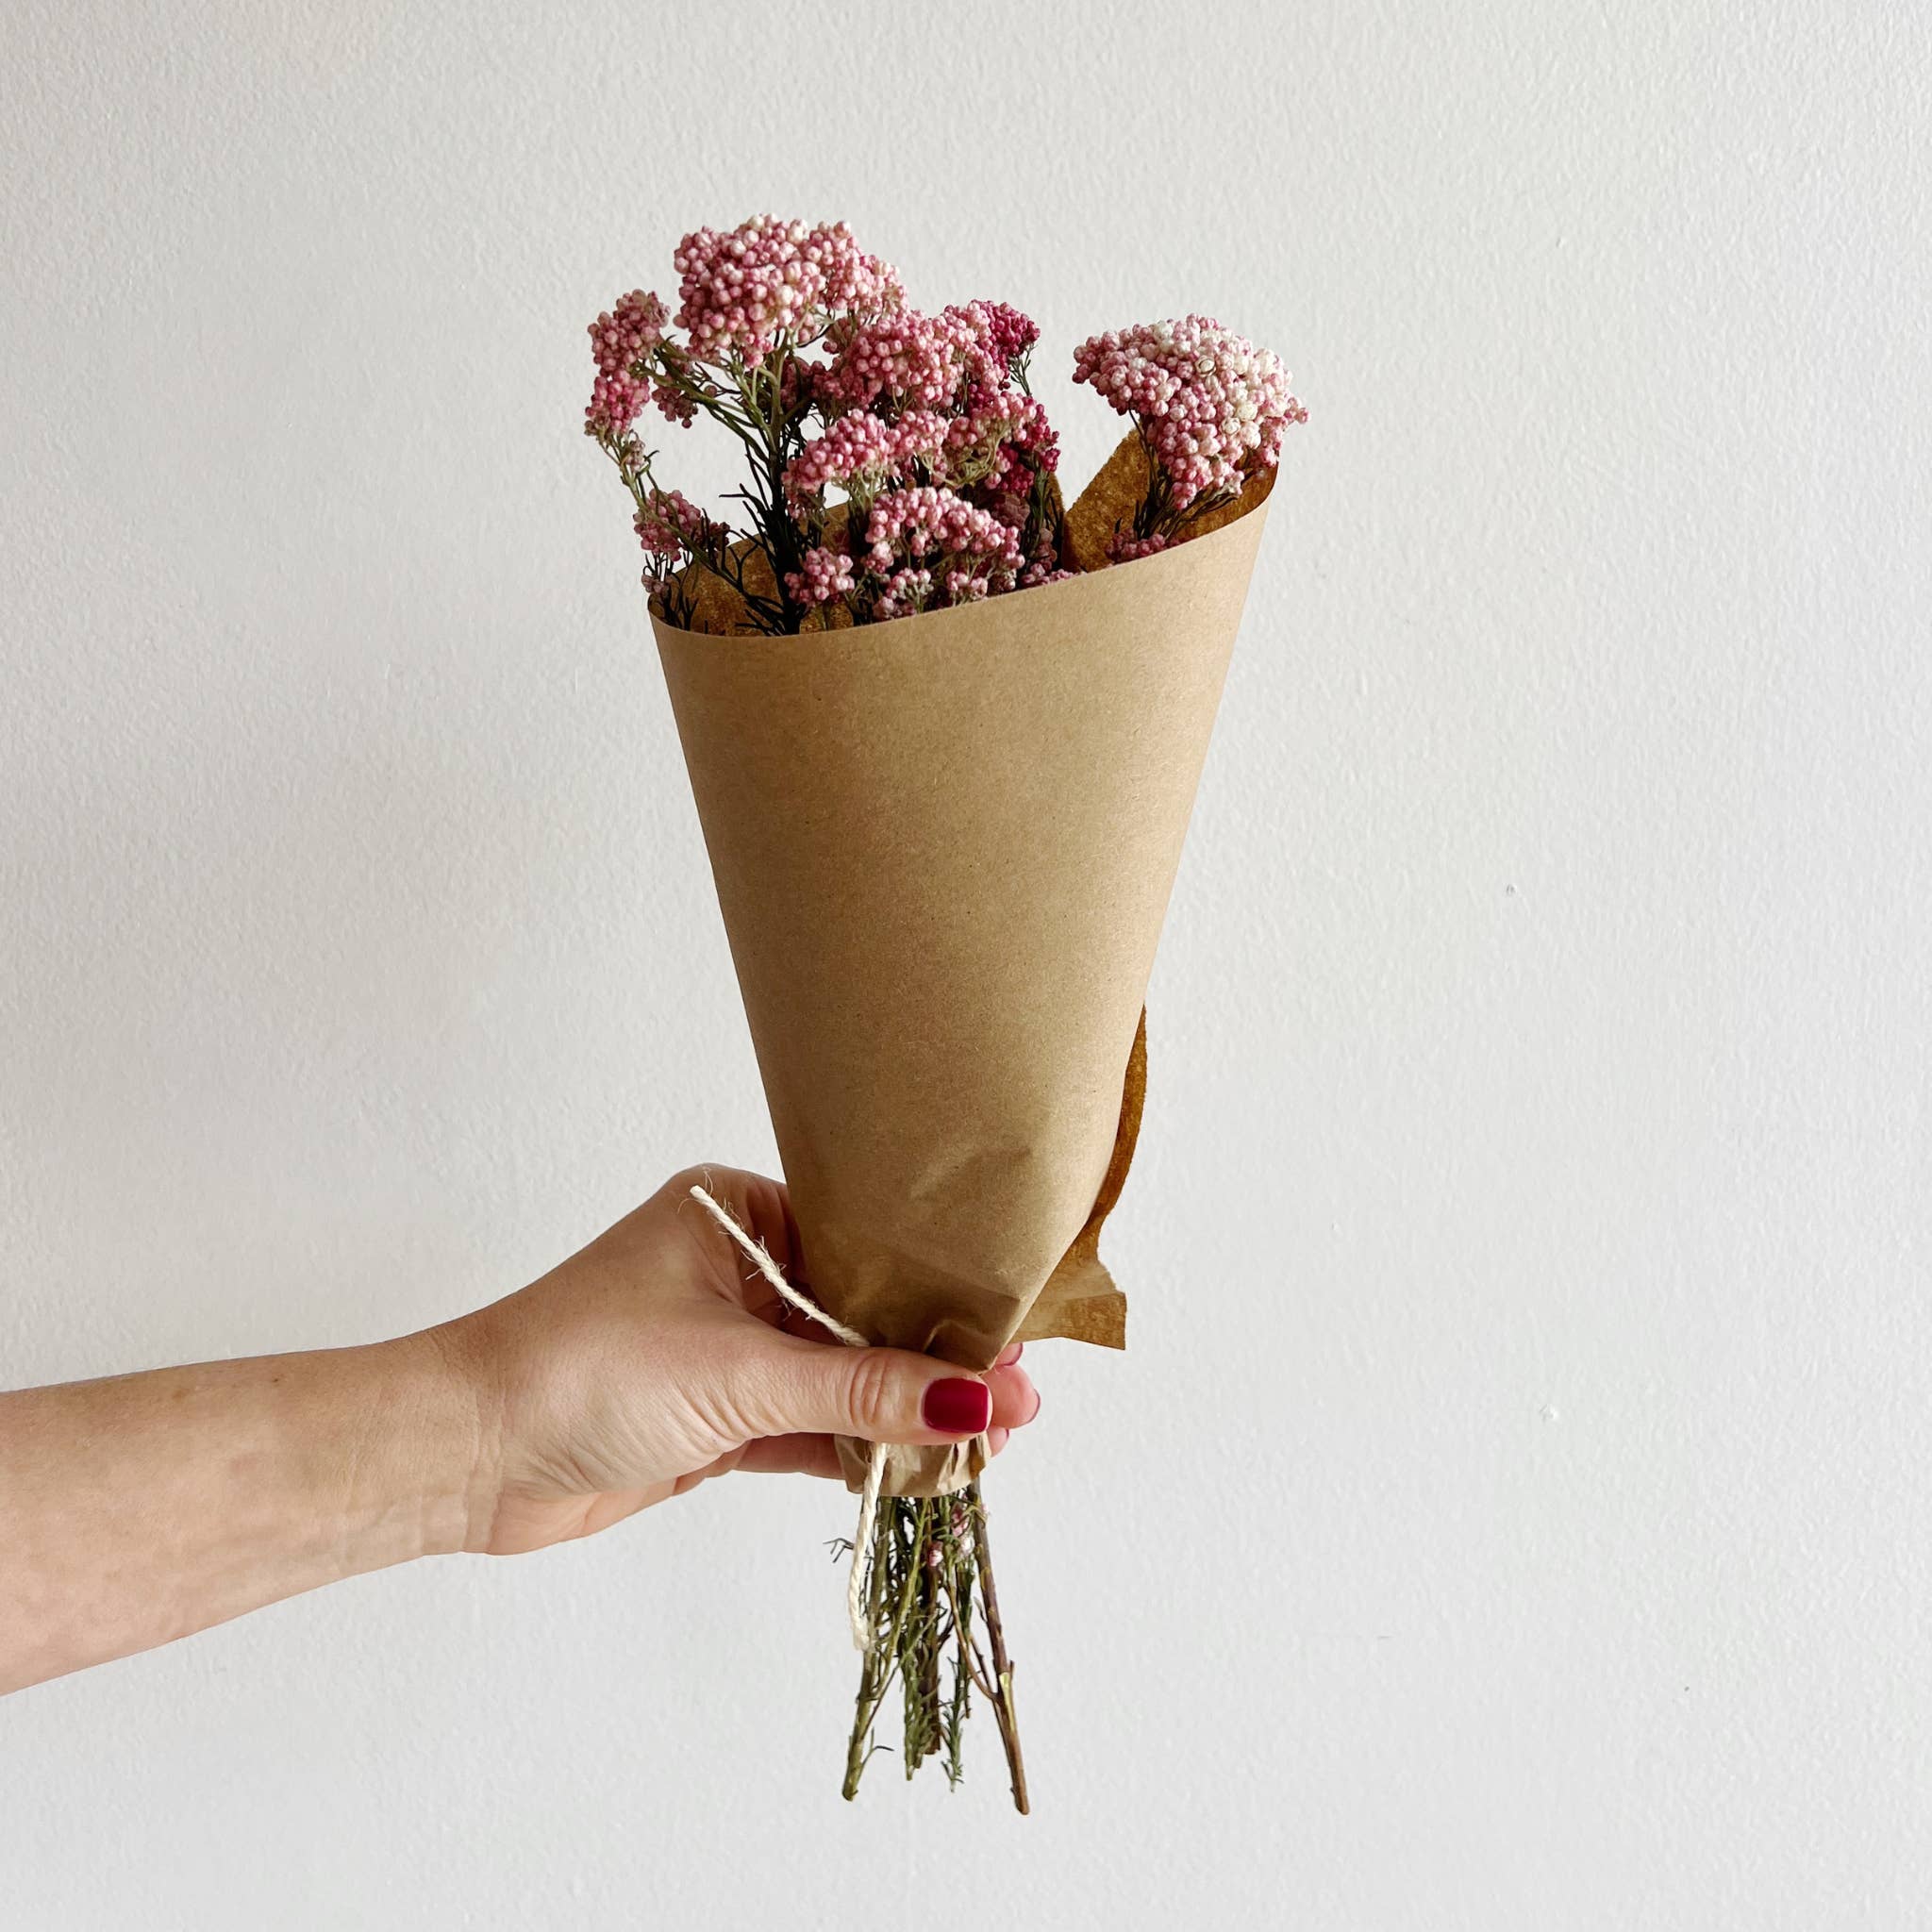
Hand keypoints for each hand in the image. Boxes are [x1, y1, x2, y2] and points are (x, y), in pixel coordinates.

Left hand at [440, 1166, 1041, 1554]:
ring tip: (992, 1447)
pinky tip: (925, 1469)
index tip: (1017, 1337)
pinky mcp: (719, 1418)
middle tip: (1020, 1407)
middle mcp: (740, 1271)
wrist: (463, 1455)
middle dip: (936, 1364)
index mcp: (738, 1215)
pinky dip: (860, 1450)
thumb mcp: (739, 1373)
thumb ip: (864, 1390)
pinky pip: (811, 1428)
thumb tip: (982, 1400)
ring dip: (904, 1415)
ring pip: (842, 1379)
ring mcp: (731, 1348)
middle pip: (865, 1317)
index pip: (868, 1249)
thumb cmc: (581, 1369)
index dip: (942, 1296)